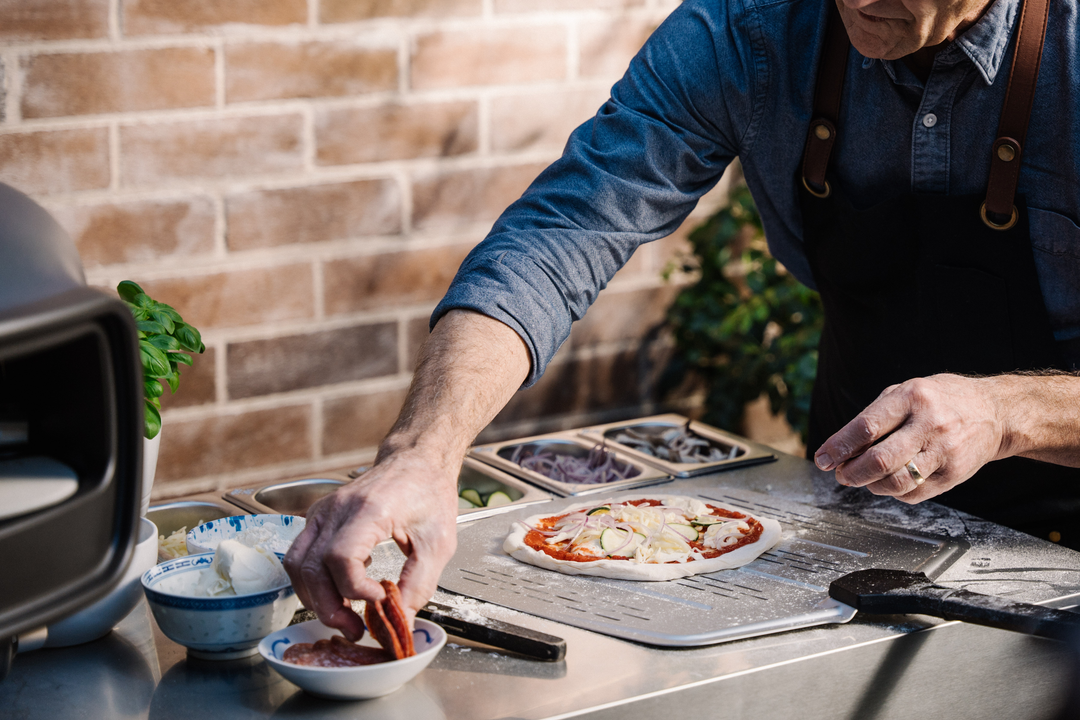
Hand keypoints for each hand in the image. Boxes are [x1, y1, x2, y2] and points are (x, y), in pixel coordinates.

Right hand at [283, 452, 458, 639]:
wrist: (416, 461)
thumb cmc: (428, 493)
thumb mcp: (438, 542)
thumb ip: (420, 584)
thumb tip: (400, 619)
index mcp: (369, 509)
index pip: (340, 557)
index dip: (354, 588)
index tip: (378, 600)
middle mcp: (337, 509)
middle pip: (311, 567)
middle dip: (329, 607)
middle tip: (354, 628)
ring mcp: (323, 512)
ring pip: (297, 565)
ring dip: (315, 598)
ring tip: (344, 617)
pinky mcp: (319, 518)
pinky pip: (302, 556)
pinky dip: (315, 581)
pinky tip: (342, 588)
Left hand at [813, 374, 1006, 502]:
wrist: (994, 412)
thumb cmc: (939, 400)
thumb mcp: (905, 393)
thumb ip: (873, 417)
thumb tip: (839, 449)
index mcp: (912, 397)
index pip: (866, 427)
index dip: (839, 447)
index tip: (823, 459)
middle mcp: (930, 424)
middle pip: (880, 460)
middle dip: (851, 472)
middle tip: (840, 474)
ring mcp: (945, 451)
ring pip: (896, 482)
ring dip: (870, 486)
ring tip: (863, 479)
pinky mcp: (955, 474)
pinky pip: (914, 494)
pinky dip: (893, 493)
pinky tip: (889, 482)